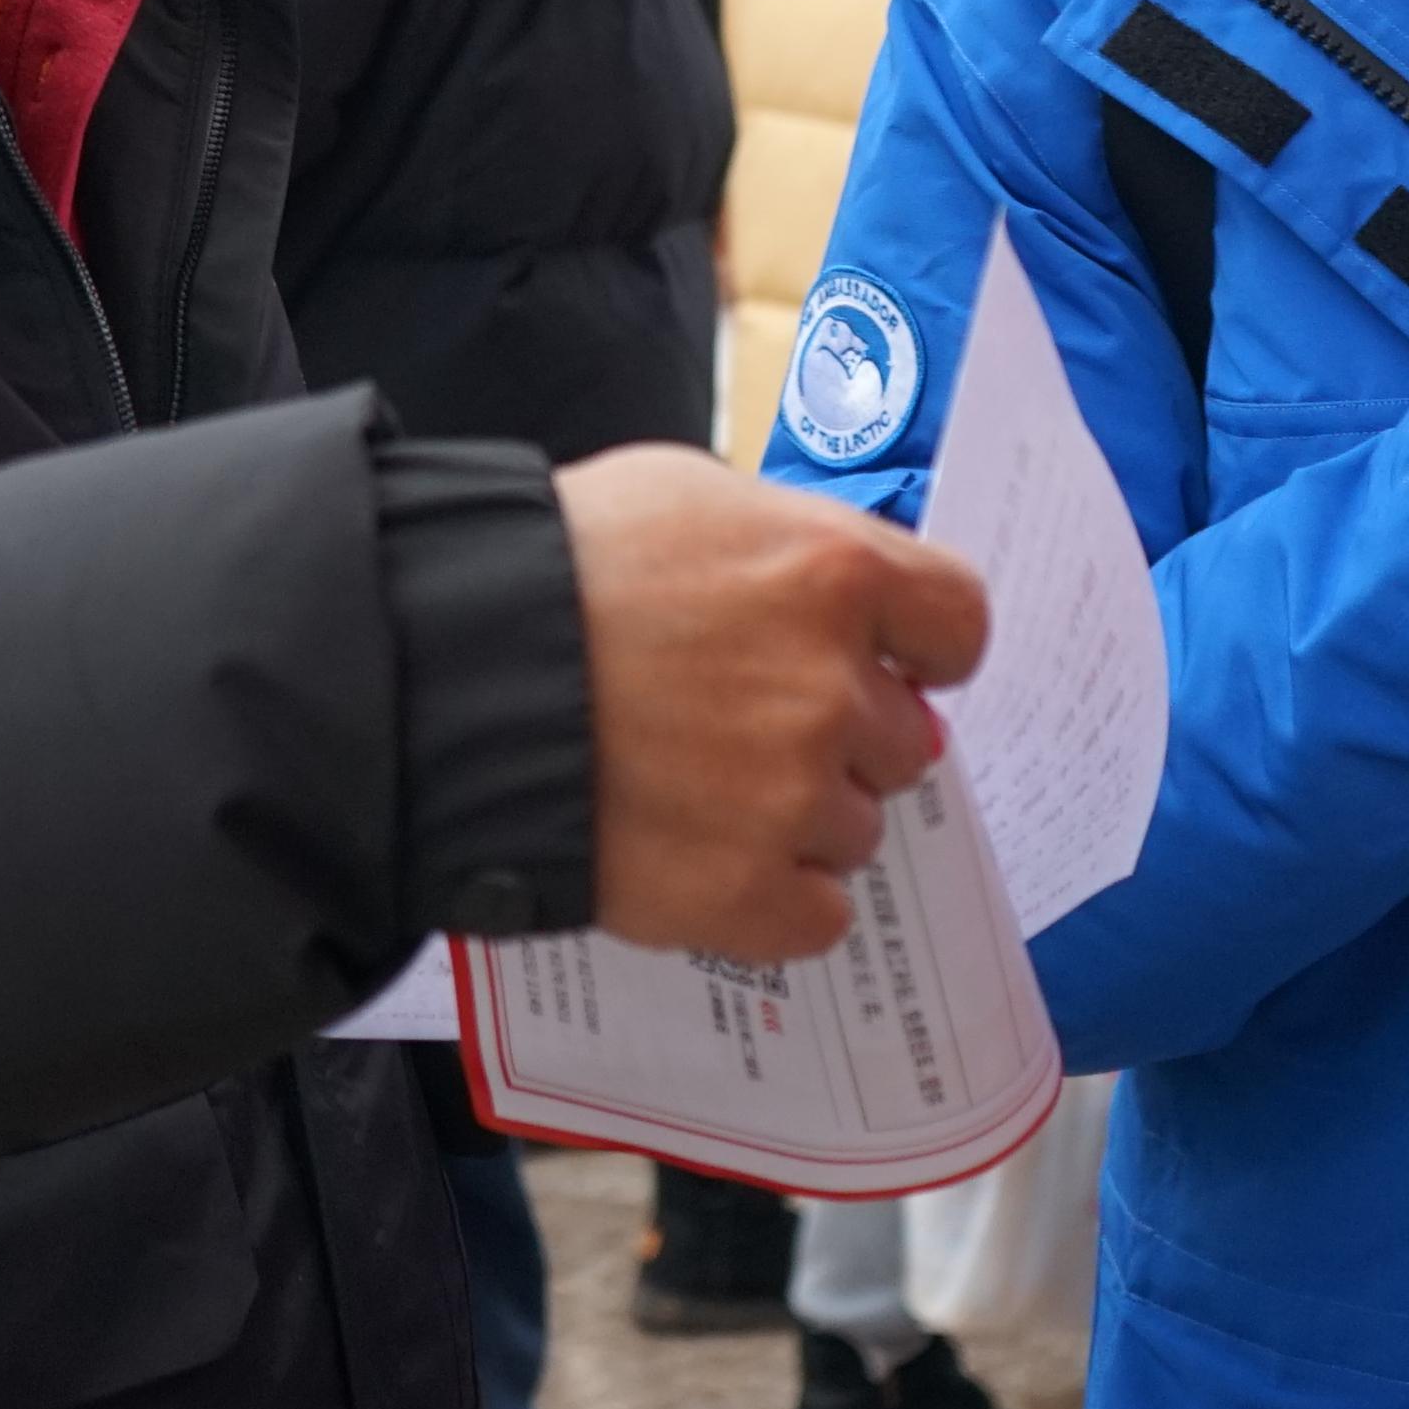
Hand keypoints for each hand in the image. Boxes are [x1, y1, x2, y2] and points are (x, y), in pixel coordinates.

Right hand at [559, 445, 989, 965]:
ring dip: (798, 816)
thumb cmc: (558, 565)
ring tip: (699, 785)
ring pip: (855, 829)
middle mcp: (832, 689)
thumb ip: (789, 547)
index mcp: (833, 574)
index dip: (923, 648)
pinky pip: (817, 915)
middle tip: (745, 722)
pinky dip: (773, 897)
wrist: (450, 673)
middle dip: (840, 734)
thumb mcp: (689, 494)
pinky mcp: (743, 892)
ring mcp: (792, 797)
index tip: (892, 662)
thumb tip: (842, 602)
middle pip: (902, 739)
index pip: (958, 624)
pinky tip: (707, 855)